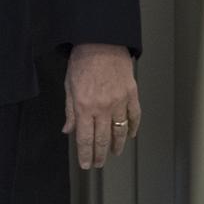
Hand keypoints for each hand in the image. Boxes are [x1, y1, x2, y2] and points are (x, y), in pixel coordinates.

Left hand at [63, 43, 140, 169]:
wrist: (101, 39)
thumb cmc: (83, 59)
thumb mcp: (69, 84)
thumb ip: (69, 110)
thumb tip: (68, 129)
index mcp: (84, 106)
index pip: (85, 139)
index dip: (85, 155)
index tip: (86, 164)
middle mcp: (102, 107)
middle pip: (102, 139)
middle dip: (100, 155)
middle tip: (99, 163)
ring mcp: (119, 101)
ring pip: (120, 131)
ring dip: (117, 146)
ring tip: (114, 153)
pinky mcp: (132, 93)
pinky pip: (134, 116)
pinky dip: (133, 128)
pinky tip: (130, 135)